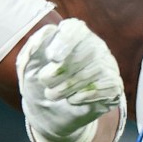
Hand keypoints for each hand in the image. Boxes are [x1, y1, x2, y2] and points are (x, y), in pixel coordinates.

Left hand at [18, 18, 122, 141]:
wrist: (51, 112)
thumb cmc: (40, 82)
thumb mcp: (29, 65)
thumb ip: (34, 47)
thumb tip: (48, 32)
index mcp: (73, 34)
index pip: (75, 29)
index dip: (65, 41)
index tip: (52, 58)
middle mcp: (94, 45)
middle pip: (84, 50)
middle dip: (61, 70)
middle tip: (45, 82)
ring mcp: (107, 64)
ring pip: (94, 70)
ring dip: (68, 85)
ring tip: (52, 94)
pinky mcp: (113, 85)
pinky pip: (104, 86)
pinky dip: (84, 95)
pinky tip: (72, 99)